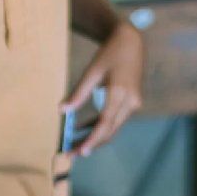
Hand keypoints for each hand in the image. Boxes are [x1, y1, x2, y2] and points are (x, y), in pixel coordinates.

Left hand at [61, 22, 143, 155]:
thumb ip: (79, 93)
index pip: (105, 123)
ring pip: (114, 128)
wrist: (131, 42)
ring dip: (96, 137)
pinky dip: (101, 125)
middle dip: (92, 143)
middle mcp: (130, 102)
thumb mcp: (91, 72)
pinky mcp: (132, 103)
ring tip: (76, 144)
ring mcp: (134, 104)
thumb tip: (63, 110)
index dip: (92, 139)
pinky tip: (85, 128)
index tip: (81, 151)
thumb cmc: (109, 54)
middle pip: (110, 130)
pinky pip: (116, 119)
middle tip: (72, 153)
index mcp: (119, 93)